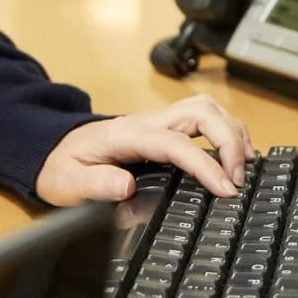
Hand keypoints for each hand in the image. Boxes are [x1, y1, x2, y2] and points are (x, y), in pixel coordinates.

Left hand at [36, 94, 254, 202]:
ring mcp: (159, 121)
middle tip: (239, 179)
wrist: (52, 150)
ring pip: (207, 109)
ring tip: (245, 167)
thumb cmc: (62, 167)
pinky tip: (234, 154)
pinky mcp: (165, 127)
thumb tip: (124, 186)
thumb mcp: (68, 183)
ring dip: (232, 132)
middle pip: (202, 112)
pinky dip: (226, 131)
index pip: (177, 143)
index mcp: (128, 135)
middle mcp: (148, 122)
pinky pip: (204, 118)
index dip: (206, 164)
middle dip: (230, 140)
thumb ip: (95, 184)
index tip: (225, 188)